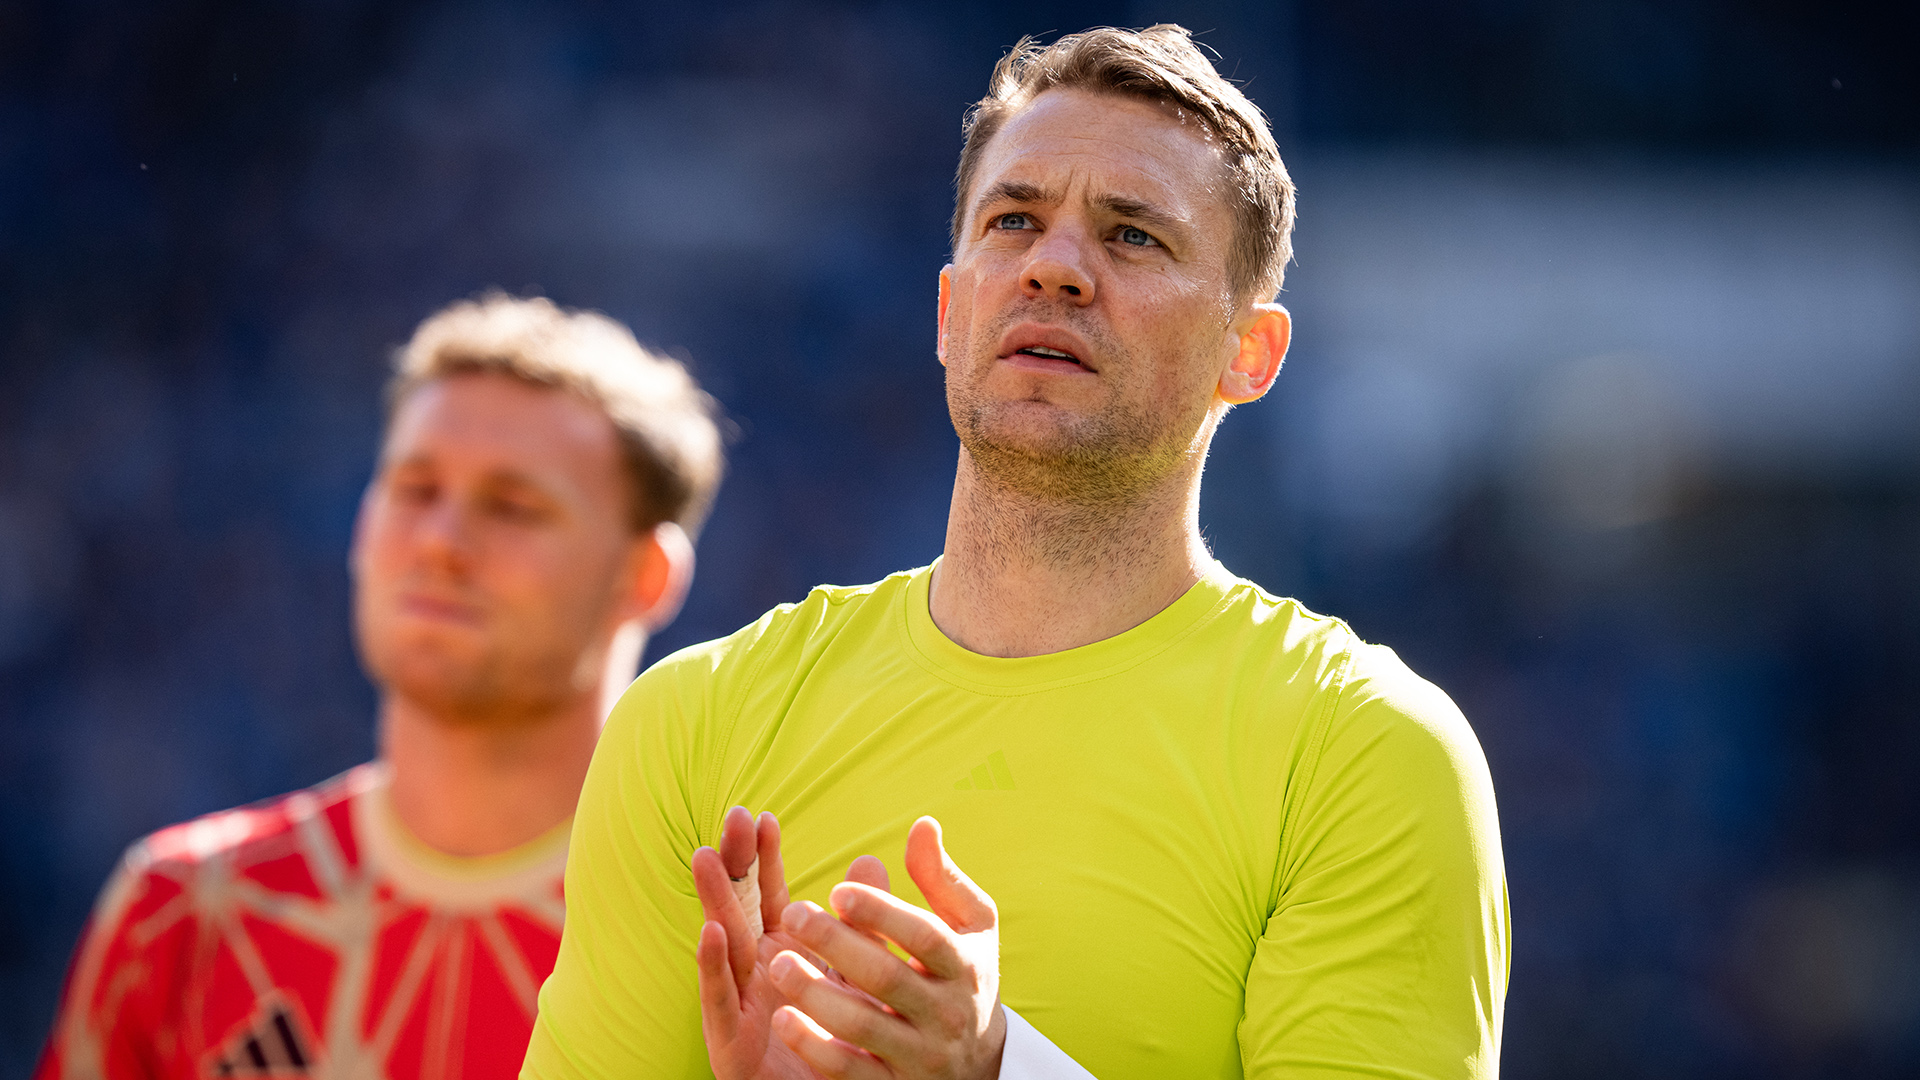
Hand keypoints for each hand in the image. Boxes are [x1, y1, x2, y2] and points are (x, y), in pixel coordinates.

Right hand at [694, 807, 889, 1079]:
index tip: (763, 816)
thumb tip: (872, 859)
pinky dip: (712, 966)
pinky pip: (721, 1001)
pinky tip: (709, 931)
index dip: (764, 857)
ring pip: (723, 944)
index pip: (769, 895)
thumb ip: (861, 921)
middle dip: (734, 863)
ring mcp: (738, 1006)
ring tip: (704, 856)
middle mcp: (753, 972)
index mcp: (779, 952)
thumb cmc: (838, 1037)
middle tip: (732, 817)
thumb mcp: (853, 972)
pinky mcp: (730, 1044)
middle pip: (740, 907)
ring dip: (713, 900)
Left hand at [768, 817, 1005, 1079]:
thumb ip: (941, 880)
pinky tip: (784, 1020)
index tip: (838, 889)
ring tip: (779, 964)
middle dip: (839, 946)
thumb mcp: (969, 929)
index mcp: (963, 965)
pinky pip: (851, 1071)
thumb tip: (922, 825)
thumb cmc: (961, 976)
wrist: (977, 1065)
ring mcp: (919, 1055)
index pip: (925, 936)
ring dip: (819, 996)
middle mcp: (946, 1012)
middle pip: (889, 979)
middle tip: (793, 913)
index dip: (882, 912)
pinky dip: (816, 1047)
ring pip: (865, 1027)